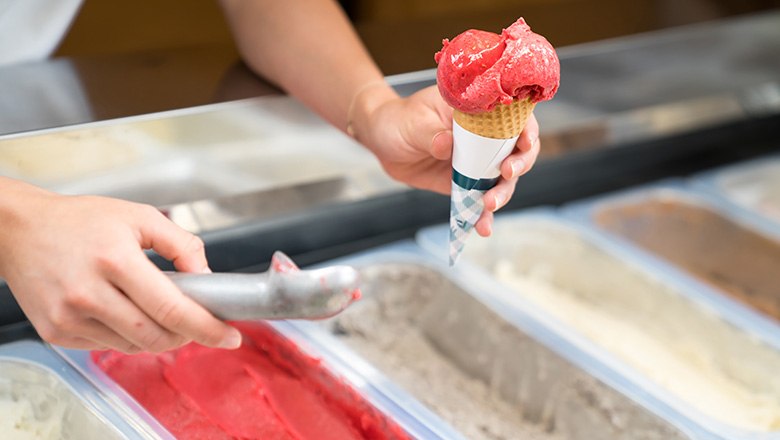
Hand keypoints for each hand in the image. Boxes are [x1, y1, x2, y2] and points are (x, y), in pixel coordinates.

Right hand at [0, 181, 241, 352]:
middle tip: (199, 324)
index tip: (229, 336)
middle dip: (187, 336)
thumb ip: (181, 244)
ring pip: (133, 346)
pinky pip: (107, 346)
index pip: (172, 308)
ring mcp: (69, 316)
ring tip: (159, 311)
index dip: (207, 328)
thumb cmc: (80, 220)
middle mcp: (89, 293)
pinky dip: (128, 337)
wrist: (19, 230)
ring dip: (158, 337)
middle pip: (156, 337)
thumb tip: (206, 276)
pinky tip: (127, 313)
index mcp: (115, 260)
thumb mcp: (139, 216)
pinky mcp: (56, 331)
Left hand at [352, 84, 540, 236]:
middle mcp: (485, 137)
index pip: (513, 115)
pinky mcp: (465, 184)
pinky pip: (479, 200)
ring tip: (489, 205)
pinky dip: (482, 216)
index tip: (525, 141)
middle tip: (506, 173)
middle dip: (519, 164)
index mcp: (479, 111)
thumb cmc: (400, 119)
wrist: (382, 140)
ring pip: (502, 180)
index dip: (526, 127)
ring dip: (502, 194)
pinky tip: (483, 227)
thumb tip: (446, 144)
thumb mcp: (413, 122)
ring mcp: (477, 162)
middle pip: (517, 150)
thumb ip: (431, 134)